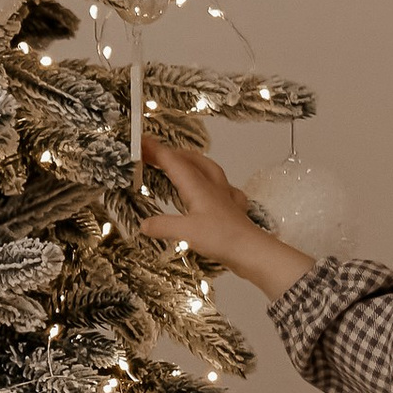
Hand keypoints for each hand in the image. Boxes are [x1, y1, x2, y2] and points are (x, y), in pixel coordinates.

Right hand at [138, 132, 316, 301]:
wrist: (252, 251)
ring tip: (182, 162)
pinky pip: (226, 188)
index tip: (140, 141)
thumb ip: (162, 226)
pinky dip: (216, 183)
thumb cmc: (222, 238)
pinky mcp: (234, 209)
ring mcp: (225, 196)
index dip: (156, 150)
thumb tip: (143, 225)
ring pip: (209, 169)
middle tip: (154, 154)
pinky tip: (216, 189)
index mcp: (197, 186)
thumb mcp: (185, 232)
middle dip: (171, 153)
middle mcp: (212, 186)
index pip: (173, 161)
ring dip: (193, 161)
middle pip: (191, 160)